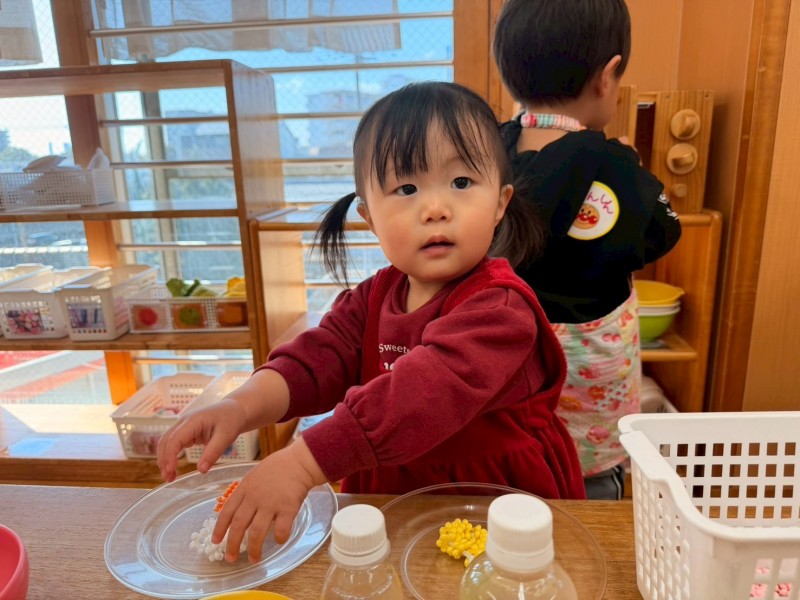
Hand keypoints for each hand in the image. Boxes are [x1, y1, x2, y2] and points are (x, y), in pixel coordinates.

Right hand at [157, 397, 246, 481]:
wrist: (235, 409)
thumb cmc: (231, 420)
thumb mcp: (226, 437)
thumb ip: (213, 452)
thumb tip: (201, 470)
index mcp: (193, 420)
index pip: (175, 439)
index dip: (170, 456)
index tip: (171, 471)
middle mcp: (184, 422)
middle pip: (166, 441)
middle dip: (164, 460)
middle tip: (168, 479)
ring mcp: (184, 426)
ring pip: (167, 443)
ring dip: (164, 459)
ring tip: (169, 477)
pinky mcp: (186, 432)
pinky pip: (174, 444)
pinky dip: (171, 456)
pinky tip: (173, 469)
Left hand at [212, 438, 326, 561]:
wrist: (299, 462)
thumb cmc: (278, 467)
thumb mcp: (255, 475)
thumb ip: (247, 492)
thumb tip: (240, 512)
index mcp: (245, 488)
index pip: (227, 511)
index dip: (220, 528)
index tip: (215, 541)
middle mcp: (255, 498)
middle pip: (239, 525)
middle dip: (232, 544)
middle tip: (230, 559)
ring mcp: (271, 503)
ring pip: (256, 532)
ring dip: (254, 549)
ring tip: (254, 559)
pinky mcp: (288, 508)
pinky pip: (280, 530)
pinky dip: (279, 538)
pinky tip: (279, 541)